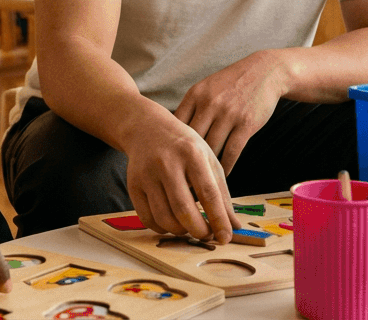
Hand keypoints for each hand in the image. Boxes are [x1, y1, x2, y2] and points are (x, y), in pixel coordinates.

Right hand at [122, 109, 238, 243]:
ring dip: (180, 231)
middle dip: (198, 230)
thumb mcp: (208, 161)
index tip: (225, 237)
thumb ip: (222, 194)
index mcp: (192, 154)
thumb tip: (234, 226)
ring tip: (190, 227)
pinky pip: (147, 218)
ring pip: (164, 217)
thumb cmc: (184, 147)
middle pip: (183, 209)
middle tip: (207, 235)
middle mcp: (167, 163)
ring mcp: (147, 174)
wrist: (148, 129)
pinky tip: (171, 223)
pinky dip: (161, 228)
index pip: (208, 193)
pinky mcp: (133, 184)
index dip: (218, 219)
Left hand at [173, 50, 288, 174]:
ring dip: (206, 169)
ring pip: (211, 149)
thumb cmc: (230, 84)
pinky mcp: (246, 124)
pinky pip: (232, 152)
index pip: (175, 126)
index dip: (170, 146)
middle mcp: (209, 103)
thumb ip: (190, 109)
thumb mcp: (206, 88)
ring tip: (199, 183)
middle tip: (180, 181)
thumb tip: (172, 136)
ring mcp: (228, 114)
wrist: (264, 72)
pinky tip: (222, 177)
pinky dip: (225, 167)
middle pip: (191, 140)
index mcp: (195, 95)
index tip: (168, 163)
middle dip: (184, 162)